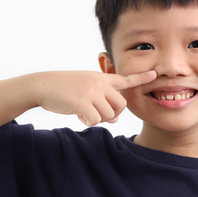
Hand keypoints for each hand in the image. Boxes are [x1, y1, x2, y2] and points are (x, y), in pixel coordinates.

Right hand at [34, 70, 156, 125]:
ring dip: (99, 119)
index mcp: (101, 78)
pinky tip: (79, 116)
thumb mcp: (85, 90)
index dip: (141, 78)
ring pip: (109, 115)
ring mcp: (92, 92)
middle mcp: (100, 83)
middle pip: (121, 105)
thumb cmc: (64, 89)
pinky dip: (89, 122)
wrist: (42, 85)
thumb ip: (102, 102)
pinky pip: (96, 120)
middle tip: (99, 114)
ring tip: (85, 113)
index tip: (155, 74)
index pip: (125, 79)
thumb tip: (114, 120)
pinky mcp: (83, 102)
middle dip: (113, 114)